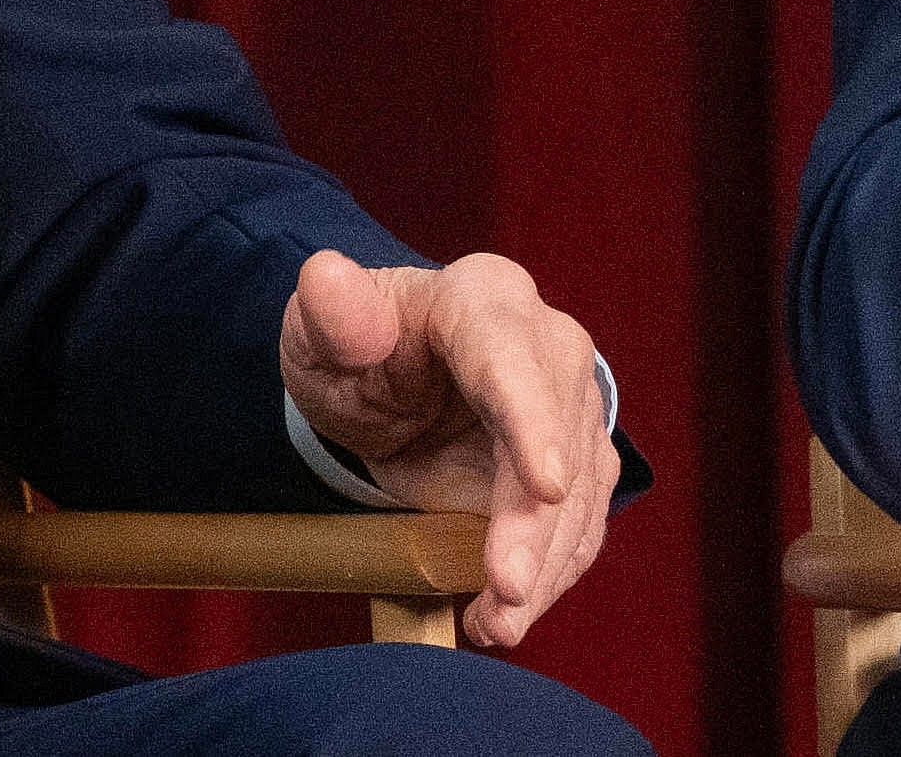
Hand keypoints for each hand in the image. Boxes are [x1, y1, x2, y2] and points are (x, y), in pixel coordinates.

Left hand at [276, 249, 613, 645]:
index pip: (511, 357)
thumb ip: (331, 314)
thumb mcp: (323, 332)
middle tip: (508, 590)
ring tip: (497, 624)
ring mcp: (570, 408)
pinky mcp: (577, 463)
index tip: (548, 485)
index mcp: (484, 299)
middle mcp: (545, 346)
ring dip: (545, 566)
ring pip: (578, 493)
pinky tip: (502, 617)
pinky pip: (575, 526)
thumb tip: (325, 275)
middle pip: (558, 437)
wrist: (388, 382)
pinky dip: (547, 577)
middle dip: (538, 522)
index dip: (532, 423)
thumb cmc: (355, 348)